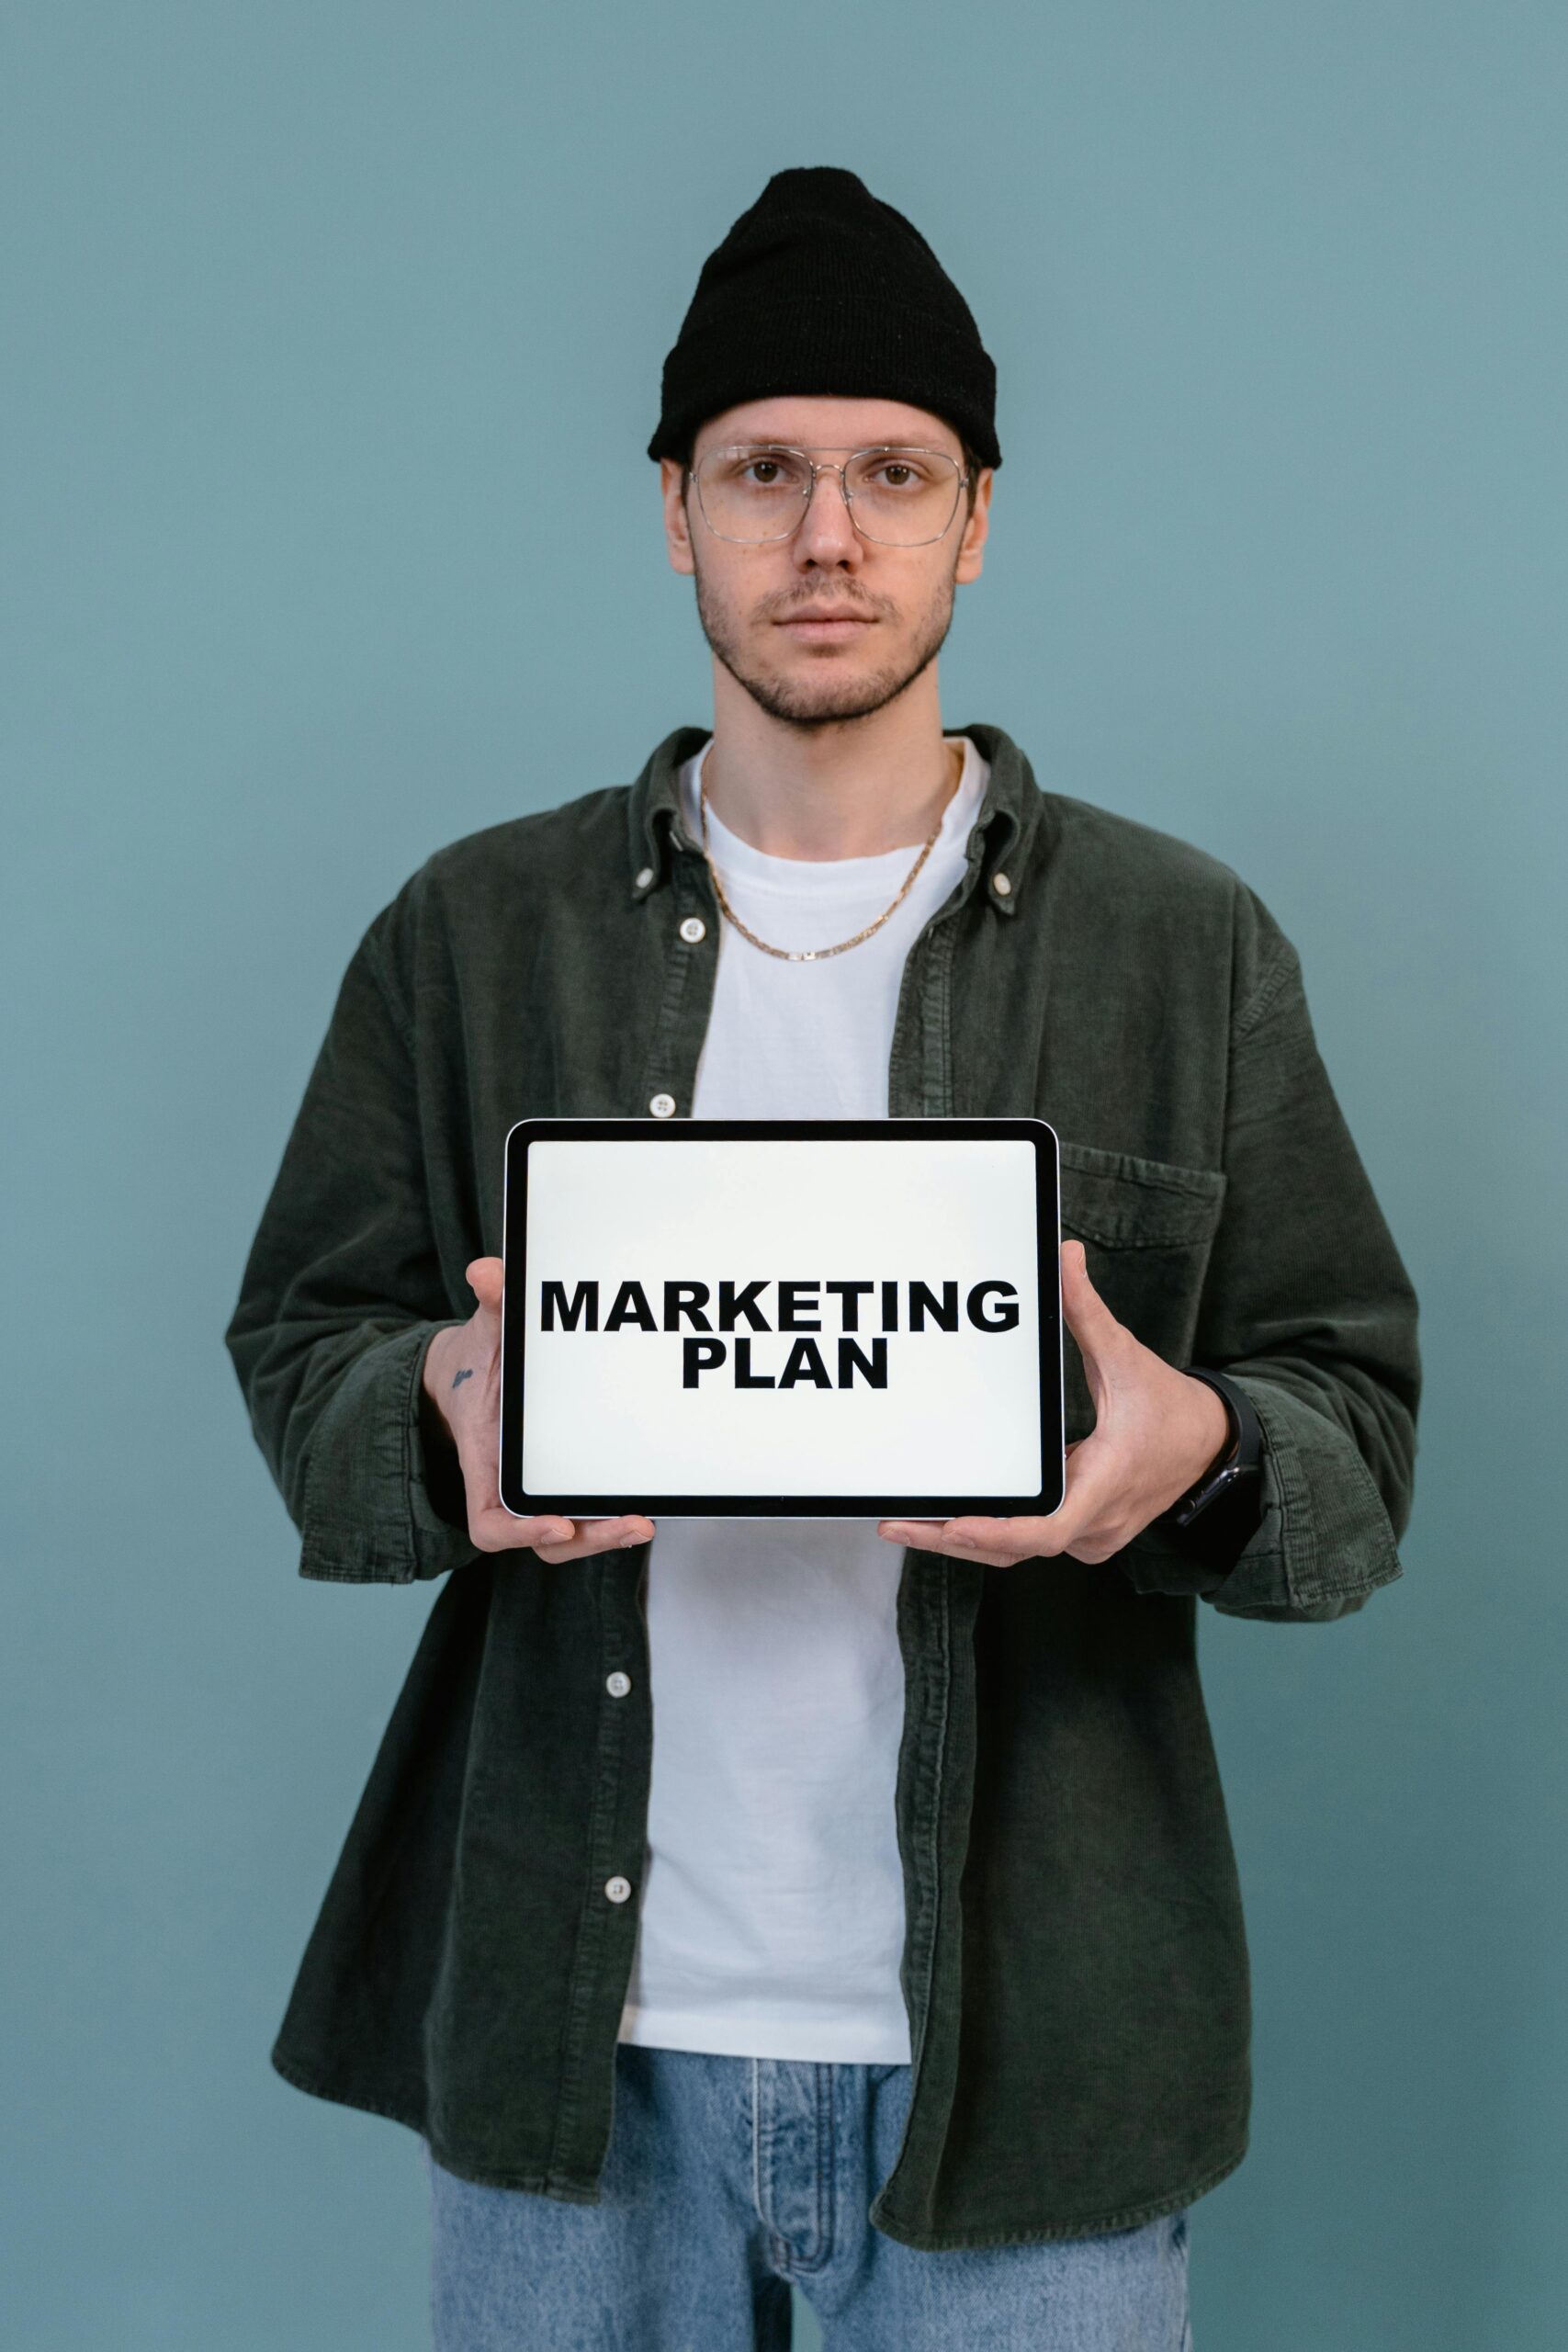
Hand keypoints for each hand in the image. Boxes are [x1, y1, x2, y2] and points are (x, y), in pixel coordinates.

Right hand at [421, 1257, 655, 1559]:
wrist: (469, 1375)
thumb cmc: (475, 1361)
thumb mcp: (481, 1330)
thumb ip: (490, 1303)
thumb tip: (488, 1273)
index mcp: (482, 1461)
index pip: (490, 1523)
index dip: (521, 1532)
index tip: (559, 1522)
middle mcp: (509, 1486)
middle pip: (546, 1540)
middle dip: (589, 1539)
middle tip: (633, 1524)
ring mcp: (537, 1489)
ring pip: (571, 1535)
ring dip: (607, 1536)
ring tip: (644, 1522)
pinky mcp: (562, 1480)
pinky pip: (585, 1510)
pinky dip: (611, 1512)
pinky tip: (645, 1498)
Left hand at [876, 1238, 1232, 1568]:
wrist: (1213, 1446)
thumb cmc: (1171, 1408)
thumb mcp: (1127, 1357)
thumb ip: (1089, 1312)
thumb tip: (1066, 1259)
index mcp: (1106, 1483)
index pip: (1046, 1529)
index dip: (997, 1531)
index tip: (953, 1524)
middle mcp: (1095, 1523)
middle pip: (1014, 1548)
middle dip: (951, 1539)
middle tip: (895, 1525)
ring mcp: (1090, 1536)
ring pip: (1017, 1551)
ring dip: (964, 1541)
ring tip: (905, 1525)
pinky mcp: (1082, 1534)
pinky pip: (1029, 1541)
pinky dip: (988, 1533)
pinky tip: (946, 1519)